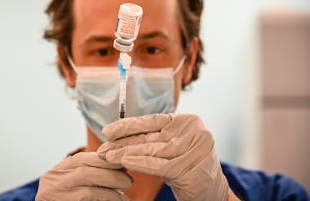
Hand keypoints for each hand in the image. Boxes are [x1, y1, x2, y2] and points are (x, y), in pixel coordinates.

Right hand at [35, 152, 131, 200]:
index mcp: (58, 170)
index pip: (83, 159)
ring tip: (124, 196)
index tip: (123, 163)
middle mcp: (52, 180)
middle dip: (111, 174)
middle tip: (128, 180)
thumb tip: (116, 168)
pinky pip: (85, 200)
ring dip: (110, 191)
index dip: (106, 160)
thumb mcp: (72, 181)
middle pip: (85, 171)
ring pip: (87, 188)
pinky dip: (104, 200)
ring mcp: (52, 195)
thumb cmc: (65, 198)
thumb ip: (87, 172)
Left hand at [97, 113, 229, 200]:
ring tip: (106, 155)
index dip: (128, 125)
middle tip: (102, 147)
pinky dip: (138, 162)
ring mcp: (190, 149)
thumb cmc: (188, 166)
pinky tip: (122, 161)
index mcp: (187, 121)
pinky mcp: (186, 167)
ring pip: (150, 150)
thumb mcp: (173, 146)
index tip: (107, 130)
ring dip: (124, 153)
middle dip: (122, 141)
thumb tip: (120, 133)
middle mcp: (191, 131)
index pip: (152, 120)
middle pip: (149, 136)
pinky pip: (156, 164)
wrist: (212, 192)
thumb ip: (155, 137)